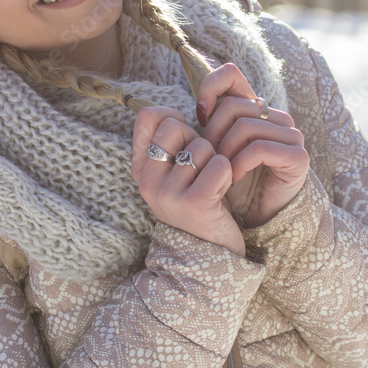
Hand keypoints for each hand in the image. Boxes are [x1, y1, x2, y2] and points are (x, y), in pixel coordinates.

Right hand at [131, 105, 244, 255]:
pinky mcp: (195, 202)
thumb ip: (171, 145)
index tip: (185, 138)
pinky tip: (221, 193)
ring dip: (216, 162)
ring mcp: (168, 193)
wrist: (209, 256)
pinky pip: (220, 165)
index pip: (148, 116)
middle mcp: (147, 181)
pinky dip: (227, 175)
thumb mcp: (175, 174)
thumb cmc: (198, 204)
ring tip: (211, 186)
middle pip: (176, 126)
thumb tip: (173, 111)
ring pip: (203, 146)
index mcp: (140, 170)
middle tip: (202, 167)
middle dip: (198, 140)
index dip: (173, 118)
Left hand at [196, 64, 309, 227]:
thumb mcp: (216, 148)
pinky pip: (259, 148)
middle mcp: (277, 117)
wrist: (259, 216)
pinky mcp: (297, 156)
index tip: (199, 116)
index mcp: (257, 109)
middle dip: (214, 133)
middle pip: (234, 105)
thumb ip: (209, 123)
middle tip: (210, 157)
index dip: (209, 88)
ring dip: (225, 151)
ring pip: (245, 126)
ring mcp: (291, 135)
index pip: (231, 75)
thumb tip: (198, 105)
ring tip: (220, 170)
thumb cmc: (234, 182)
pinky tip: (233, 178)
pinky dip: (240, 164)